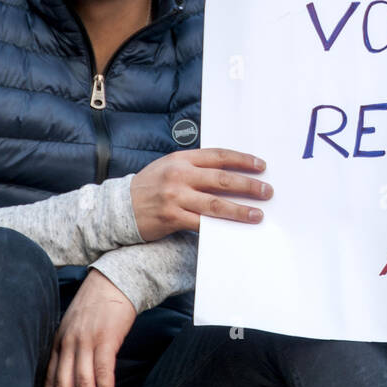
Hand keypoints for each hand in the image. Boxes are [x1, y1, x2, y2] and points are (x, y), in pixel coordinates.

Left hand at [43, 270, 135, 386]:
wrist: (114, 280)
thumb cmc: (98, 304)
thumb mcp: (75, 324)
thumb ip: (70, 345)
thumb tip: (72, 371)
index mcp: (59, 340)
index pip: (49, 377)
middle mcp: (69, 342)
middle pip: (61, 383)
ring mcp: (87, 340)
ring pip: (83, 381)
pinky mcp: (106, 338)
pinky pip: (103, 371)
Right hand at [130, 148, 271, 240]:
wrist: (119, 207)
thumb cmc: (150, 186)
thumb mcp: (170, 166)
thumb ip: (195, 166)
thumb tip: (228, 172)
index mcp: (182, 159)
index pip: (219, 156)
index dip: (242, 160)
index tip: (261, 166)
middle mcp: (180, 175)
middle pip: (222, 179)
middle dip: (248, 186)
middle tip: (267, 191)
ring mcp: (175, 196)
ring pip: (215, 204)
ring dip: (240, 210)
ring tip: (258, 214)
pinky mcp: (172, 217)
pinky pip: (201, 223)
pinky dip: (219, 227)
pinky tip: (233, 230)